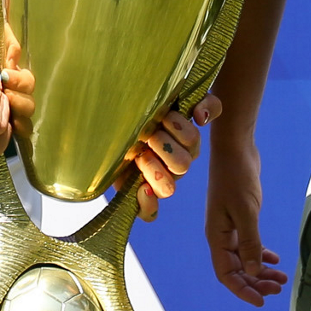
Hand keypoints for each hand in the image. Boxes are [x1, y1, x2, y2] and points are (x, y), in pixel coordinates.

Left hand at [123, 94, 222, 220]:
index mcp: (183, 142)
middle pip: (183, 164)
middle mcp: (174, 164)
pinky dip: (147, 204)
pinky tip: (141, 188)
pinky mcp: (140, 195)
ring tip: (139, 155)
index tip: (164, 117)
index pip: (192, 140)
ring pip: (169, 188)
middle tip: (148, 136)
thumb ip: (200, 100)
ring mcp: (159, 181)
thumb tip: (201, 117)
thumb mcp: (171, 98)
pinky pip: (150, 213)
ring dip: (154, 170)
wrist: (109, 128)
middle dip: (164, 147)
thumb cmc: (143, 112)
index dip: (181, 130)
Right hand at [206, 139, 286, 306]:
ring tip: (282, 278)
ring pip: (245, 257)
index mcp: (216, 236)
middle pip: (237, 269)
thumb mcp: (246, 210)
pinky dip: (261, 253)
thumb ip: (250, 242)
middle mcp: (221, 235)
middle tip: (278, 289)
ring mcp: (230, 226)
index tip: (261, 301)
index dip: (242, 290)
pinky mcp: (240, 217)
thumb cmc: (236, 177)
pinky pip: (249, 243)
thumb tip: (254, 272)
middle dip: (256, 282)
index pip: (226, 273)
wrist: (235, 149)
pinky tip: (275, 259)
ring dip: (261, 270)